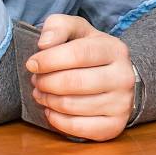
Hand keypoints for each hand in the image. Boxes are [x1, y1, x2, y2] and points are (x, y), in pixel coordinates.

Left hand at [28, 14, 135, 139]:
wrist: (116, 76)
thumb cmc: (88, 50)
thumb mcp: (75, 29)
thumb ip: (57, 26)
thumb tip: (44, 43)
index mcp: (113, 49)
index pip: (77, 54)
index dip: (48, 60)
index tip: (31, 64)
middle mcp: (123, 77)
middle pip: (74, 82)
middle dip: (45, 82)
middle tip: (35, 80)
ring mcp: (122, 103)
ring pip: (73, 106)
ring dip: (48, 100)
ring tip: (41, 93)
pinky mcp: (116, 125)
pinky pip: (80, 128)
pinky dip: (58, 121)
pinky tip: (50, 111)